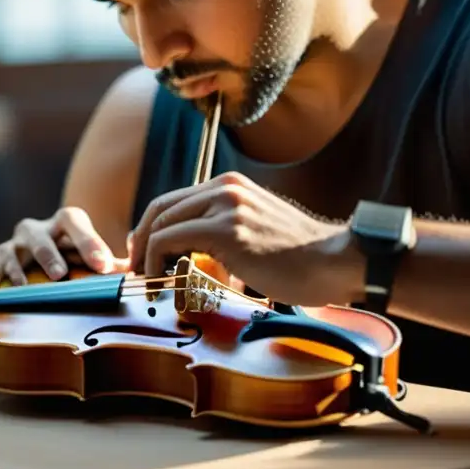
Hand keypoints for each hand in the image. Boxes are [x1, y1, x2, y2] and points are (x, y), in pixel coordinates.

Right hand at [0, 206, 130, 286]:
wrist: (48, 254)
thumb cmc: (78, 256)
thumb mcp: (97, 255)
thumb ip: (117, 264)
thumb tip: (136, 274)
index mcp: (64, 222)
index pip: (74, 222)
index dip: (89, 242)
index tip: (104, 266)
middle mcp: (37, 229)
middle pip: (40, 238)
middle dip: (49, 256)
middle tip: (60, 275)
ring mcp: (15, 245)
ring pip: (11, 251)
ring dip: (17, 268)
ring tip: (24, 286)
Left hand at [128, 171, 361, 306]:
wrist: (333, 261)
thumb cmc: (298, 258)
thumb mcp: (256, 229)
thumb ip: (224, 229)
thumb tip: (187, 250)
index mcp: (231, 185)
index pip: (175, 200)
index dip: (151, 227)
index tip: (144, 254)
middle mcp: (225, 187)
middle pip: (161, 208)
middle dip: (141, 240)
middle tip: (136, 269)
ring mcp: (226, 206)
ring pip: (161, 223)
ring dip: (145, 254)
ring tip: (148, 280)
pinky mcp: (226, 230)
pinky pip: (170, 240)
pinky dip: (155, 261)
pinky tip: (163, 282)